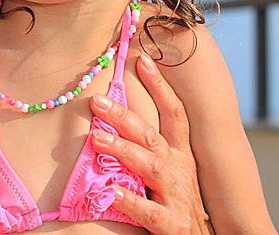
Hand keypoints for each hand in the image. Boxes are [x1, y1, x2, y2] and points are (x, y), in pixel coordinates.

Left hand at [90, 54, 210, 233]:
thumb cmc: (180, 206)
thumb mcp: (173, 173)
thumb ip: (153, 150)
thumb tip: (121, 120)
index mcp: (181, 156)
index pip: (174, 114)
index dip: (160, 86)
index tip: (142, 59)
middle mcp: (181, 171)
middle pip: (153, 136)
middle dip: (126, 116)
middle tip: (98, 100)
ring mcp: (178, 197)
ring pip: (151, 167)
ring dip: (124, 150)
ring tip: (97, 137)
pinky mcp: (172, 225)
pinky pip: (148, 211)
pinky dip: (129, 200)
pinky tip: (109, 192)